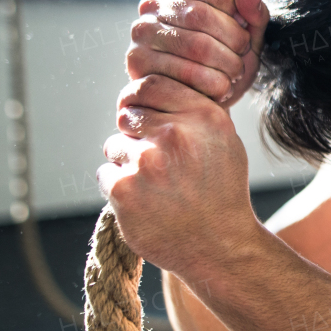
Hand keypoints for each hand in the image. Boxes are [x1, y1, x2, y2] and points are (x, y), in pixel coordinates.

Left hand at [98, 74, 261, 275]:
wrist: (220, 246)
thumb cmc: (221, 191)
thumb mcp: (225, 141)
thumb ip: (194, 111)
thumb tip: (156, 88)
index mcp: (202, 116)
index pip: (149, 85)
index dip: (140, 99)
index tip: (141, 115)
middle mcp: (175, 134)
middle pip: (128, 115)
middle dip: (135, 135)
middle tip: (154, 162)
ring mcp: (146, 162)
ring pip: (114, 145)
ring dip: (125, 163)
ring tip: (153, 186)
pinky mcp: (123, 190)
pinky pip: (106, 174)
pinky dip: (118, 188)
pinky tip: (144, 202)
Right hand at [127, 0, 269, 107]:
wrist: (207, 105)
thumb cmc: (226, 64)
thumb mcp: (248, 37)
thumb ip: (254, 13)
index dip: (228, 4)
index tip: (241, 26)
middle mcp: (151, 9)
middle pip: (200, 15)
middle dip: (233, 40)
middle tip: (242, 57)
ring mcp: (141, 36)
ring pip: (196, 46)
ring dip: (227, 66)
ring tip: (234, 75)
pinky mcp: (137, 65)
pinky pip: (185, 74)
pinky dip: (214, 85)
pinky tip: (219, 90)